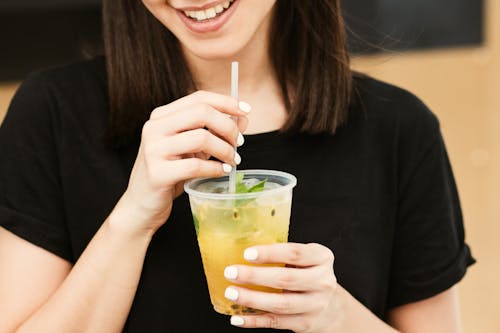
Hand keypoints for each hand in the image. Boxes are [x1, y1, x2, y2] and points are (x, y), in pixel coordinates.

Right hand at [112, 91, 249, 235]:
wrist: (142, 204)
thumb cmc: (169, 173)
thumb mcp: (192, 148)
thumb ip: (214, 132)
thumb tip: (243, 119)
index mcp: (161, 116)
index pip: (198, 98)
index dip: (226, 102)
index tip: (246, 110)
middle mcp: (154, 128)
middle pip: (201, 113)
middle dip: (228, 126)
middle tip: (240, 143)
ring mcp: (153, 150)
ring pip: (201, 138)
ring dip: (225, 149)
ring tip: (233, 160)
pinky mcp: (157, 173)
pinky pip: (196, 166)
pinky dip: (216, 168)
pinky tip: (222, 171)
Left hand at [223, 243, 338, 332]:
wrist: (331, 304)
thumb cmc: (307, 272)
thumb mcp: (304, 257)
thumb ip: (282, 252)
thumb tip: (240, 246)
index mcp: (321, 257)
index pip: (295, 253)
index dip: (270, 253)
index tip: (247, 253)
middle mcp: (322, 281)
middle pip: (286, 279)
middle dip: (255, 276)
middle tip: (231, 272)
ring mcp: (315, 305)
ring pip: (280, 304)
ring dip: (252, 299)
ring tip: (231, 293)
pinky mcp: (305, 323)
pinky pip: (276, 322)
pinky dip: (255, 320)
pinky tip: (237, 317)